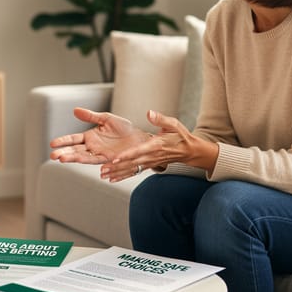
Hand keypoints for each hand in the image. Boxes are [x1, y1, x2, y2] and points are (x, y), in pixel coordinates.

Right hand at [49, 108, 149, 164]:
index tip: (52, 144)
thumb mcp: (106, 118)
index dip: (63, 141)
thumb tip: (75, 110)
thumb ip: (91, 116)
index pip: (73, 139)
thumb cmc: (125, 129)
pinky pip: (96, 160)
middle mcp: (93, 147)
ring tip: (62, 158)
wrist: (140, 138)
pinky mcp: (108, 159)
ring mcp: (100, 154)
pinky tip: (79, 160)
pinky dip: (87, 161)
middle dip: (64, 152)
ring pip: (82, 156)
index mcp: (90, 136)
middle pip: (74, 150)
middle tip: (53, 155)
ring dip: (72, 158)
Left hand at [100, 110, 217, 181]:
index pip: (139, 151)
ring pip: (131, 169)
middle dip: (117, 167)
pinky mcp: (148, 165)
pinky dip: (123, 176)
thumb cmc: (180, 136)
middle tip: (103, 169)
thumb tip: (150, 113)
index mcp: (156, 145)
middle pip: (131, 163)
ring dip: (117, 172)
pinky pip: (134, 171)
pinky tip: (113, 179)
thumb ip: (160, 119)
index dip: (127, 154)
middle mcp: (151, 156)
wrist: (188, 151)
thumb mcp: (173, 124)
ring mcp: (150, 162)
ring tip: (104, 175)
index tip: (116, 157)